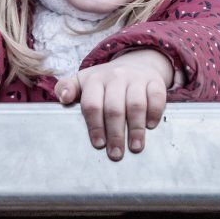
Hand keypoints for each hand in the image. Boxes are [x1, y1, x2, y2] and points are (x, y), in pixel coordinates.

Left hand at [55, 49, 173, 160]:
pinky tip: (150, 126)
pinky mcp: (155, 81)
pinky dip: (154, 112)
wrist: (135, 64)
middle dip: (115, 134)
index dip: (95, 126)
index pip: (92, 105)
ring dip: (135, 128)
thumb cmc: (105, 82)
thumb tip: (63, 98)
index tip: (98, 144)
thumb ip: (67, 88)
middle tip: (116, 154)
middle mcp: (115, 77)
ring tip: (135, 147)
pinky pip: (156, 96)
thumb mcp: (84, 81)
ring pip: (136, 104)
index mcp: (95, 80)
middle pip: (114, 108)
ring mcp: (136, 78)